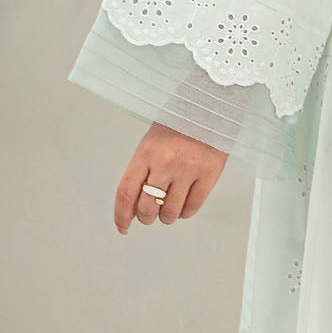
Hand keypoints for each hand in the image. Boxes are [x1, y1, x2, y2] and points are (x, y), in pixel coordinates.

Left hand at [114, 122, 228, 232]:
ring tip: (168, 210)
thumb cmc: (179, 122)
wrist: (209, 106)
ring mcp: (188, 169)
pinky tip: (183, 205)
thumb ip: (141, 172)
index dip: (121, 215)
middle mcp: (165, 162)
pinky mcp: (209, 174)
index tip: (123, 226)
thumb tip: (134, 206)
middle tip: (149, 215)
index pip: (126, 193)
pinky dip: (185, 212)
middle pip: (147, 208)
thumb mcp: (151, 142)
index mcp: (146, 152)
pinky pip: (192, 207)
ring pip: (170, 212)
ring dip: (166, 217)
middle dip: (146, 217)